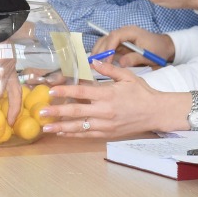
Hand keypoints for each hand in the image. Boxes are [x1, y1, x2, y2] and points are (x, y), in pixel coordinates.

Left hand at [38, 60, 172, 137]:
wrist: (156, 113)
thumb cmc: (142, 93)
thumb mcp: (127, 76)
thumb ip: (109, 69)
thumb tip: (93, 61)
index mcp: (108, 95)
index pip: (82, 93)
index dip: (65, 92)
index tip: (51, 91)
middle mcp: (104, 111)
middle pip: (76, 112)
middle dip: (56, 112)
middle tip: (41, 112)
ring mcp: (106, 124)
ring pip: (79, 127)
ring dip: (61, 127)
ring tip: (46, 128)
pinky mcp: (108, 133)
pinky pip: (87, 135)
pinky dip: (74, 134)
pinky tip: (62, 134)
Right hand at [90, 25, 174, 66]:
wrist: (164, 47)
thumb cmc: (158, 50)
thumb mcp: (148, 56)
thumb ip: (134, 58)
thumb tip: (121, 63)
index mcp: (131, 31)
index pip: (115, 37)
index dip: (108, 48)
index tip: (106, 60)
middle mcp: (123, 31)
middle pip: (106, 38)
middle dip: (99, 50)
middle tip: (93, 63)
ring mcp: (121, 36)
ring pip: (104, 41)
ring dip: (98, 51)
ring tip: (92, 63)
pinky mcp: (120, 43)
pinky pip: (108, 46)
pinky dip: (102, 53)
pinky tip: (98, 62)